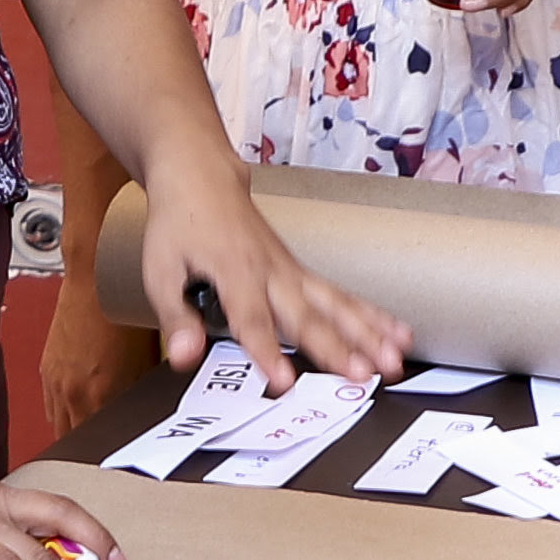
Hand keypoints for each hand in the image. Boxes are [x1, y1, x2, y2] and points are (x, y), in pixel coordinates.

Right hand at [33, 291, 152, 444]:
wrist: (96, 281)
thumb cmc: (124, 311)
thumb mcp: (146, 362)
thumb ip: (141, 397)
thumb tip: (150, 420)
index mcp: (97, 394)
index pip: (100, 444)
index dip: (112, 454)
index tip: (122, 457)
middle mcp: (72, 391)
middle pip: (74, 441)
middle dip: (90, 447)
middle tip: (106, 450)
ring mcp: (56, 381)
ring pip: (59, 426)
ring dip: (73, 430)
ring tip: (91, 430)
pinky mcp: (47, 370)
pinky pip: (51, 406)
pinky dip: (63, 412)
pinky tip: (78, 407)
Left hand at [134, 175, 412, 392]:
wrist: (202, 178)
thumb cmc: (181, 225)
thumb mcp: (160, 270)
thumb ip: (175, 317)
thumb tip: (183, 356)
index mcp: (233, 271)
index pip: (251, 318)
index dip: (267, 352)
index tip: (283, 381)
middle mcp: (270, 271)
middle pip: (307, 315)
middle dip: (336, 348)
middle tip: (362, 376)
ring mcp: (292, 271)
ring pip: (336, 305)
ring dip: (368, 334)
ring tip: (394, 361)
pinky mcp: (302, 273)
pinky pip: (343, 296)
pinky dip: (374, 315)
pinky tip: (399, 334)